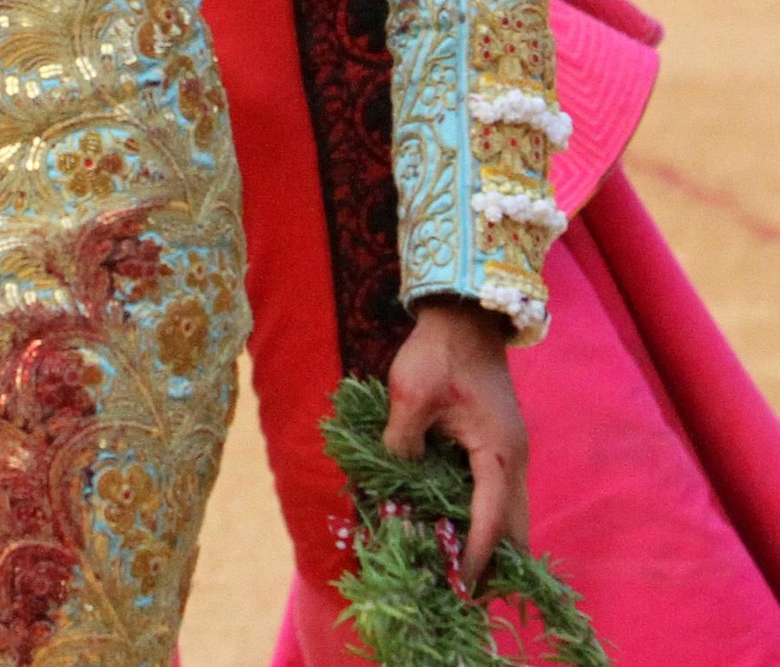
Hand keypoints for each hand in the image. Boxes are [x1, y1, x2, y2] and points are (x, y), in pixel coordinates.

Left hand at [384, 298, 528, 587]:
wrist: (465, 314)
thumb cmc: (438, 352)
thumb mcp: (411, 396)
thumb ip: (401, 446)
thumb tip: (392, 492)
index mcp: (498, 453)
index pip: (491, 521)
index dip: (473, 557)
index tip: (456, 588)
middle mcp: (514, 460)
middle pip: (514, 528)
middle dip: (494, 563)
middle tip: (462, 591)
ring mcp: (511, 453)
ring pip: (511, 515)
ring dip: (492, 543)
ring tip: (458, 569)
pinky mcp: (500, 446)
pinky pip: (500, 496)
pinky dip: (486, 520)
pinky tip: (457, 528)